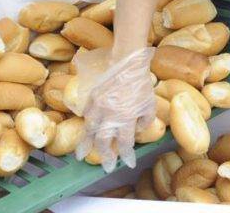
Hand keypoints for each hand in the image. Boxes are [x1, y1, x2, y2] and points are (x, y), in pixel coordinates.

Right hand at [73, 47, 155, 172]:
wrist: (127, 62)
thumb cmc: (141, 83)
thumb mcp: (149, 104)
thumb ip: (144, 120)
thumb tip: (135, 131)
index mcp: (126, 118)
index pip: (125, 143)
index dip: (126, 155)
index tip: (127, 164)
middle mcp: (110, 115)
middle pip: (103, 141)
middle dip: (104, 155)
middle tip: (105, 166)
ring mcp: (98, 107)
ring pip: (89, 130)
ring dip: (86, 145)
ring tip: (80, 155)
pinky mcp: (91, 97)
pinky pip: (86, 115)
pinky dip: (85, 124)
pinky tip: (84, 131)